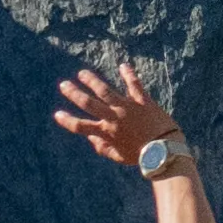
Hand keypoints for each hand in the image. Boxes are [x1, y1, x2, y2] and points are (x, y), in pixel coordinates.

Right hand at [55, 59, 179, 169]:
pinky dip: (128, 74)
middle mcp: (114, 118)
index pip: (81, 126)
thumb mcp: (118, 156)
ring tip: (82, 73)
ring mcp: (127, 108)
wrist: (165, 149)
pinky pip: (134, 85)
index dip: (67, 121)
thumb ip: (102, 148)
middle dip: (74, 94)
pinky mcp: (142, 101)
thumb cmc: (142, 156)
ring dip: (92, 81)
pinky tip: (123, 66)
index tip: (58, 114)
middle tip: (63, 85)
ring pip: (106, 91)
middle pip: (89, 103)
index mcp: (107, 132)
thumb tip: (90, 138)